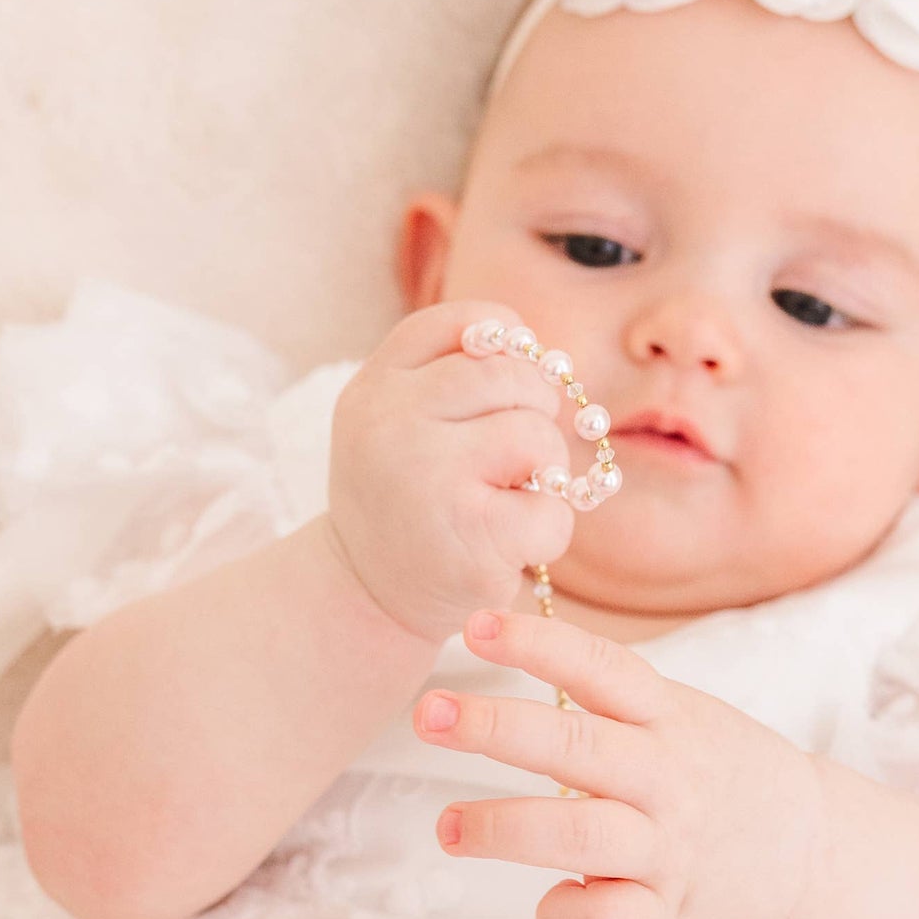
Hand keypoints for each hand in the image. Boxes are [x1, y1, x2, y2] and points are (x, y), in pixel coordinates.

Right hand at [325, 299, 576, 643]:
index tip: (508, 390)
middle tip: (513, 460)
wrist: (366, 595)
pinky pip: (552, 510)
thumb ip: (455, 374)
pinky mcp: (473, 536)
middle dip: (534, 416)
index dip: (510, 346)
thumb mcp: (400, 422)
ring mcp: (430, 477)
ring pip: (539, 437)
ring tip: (506, 502)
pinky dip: (548, 531)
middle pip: (514, 378)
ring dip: (543, 476)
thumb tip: (551, 359)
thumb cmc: (404, 501)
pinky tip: (509, 546)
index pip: (467, 323)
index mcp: (376, 386)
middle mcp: (392, 422)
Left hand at [412, 608, 825, 918]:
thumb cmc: (715, 774)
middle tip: (430, 713)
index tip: (476, 627)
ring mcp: (670, 848)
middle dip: (496, 728)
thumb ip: (610, 694)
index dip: (539, 644)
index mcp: (668, 717)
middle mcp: (668, 777)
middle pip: (577, 746)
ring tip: (448, 825)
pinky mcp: (670, 914)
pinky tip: (547, 900)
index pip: (602, 668)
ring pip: (580, 835)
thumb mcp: (680, 715)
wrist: (809, 852)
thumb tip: (504, 641)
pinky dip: (566, 915)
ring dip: (505, 827)